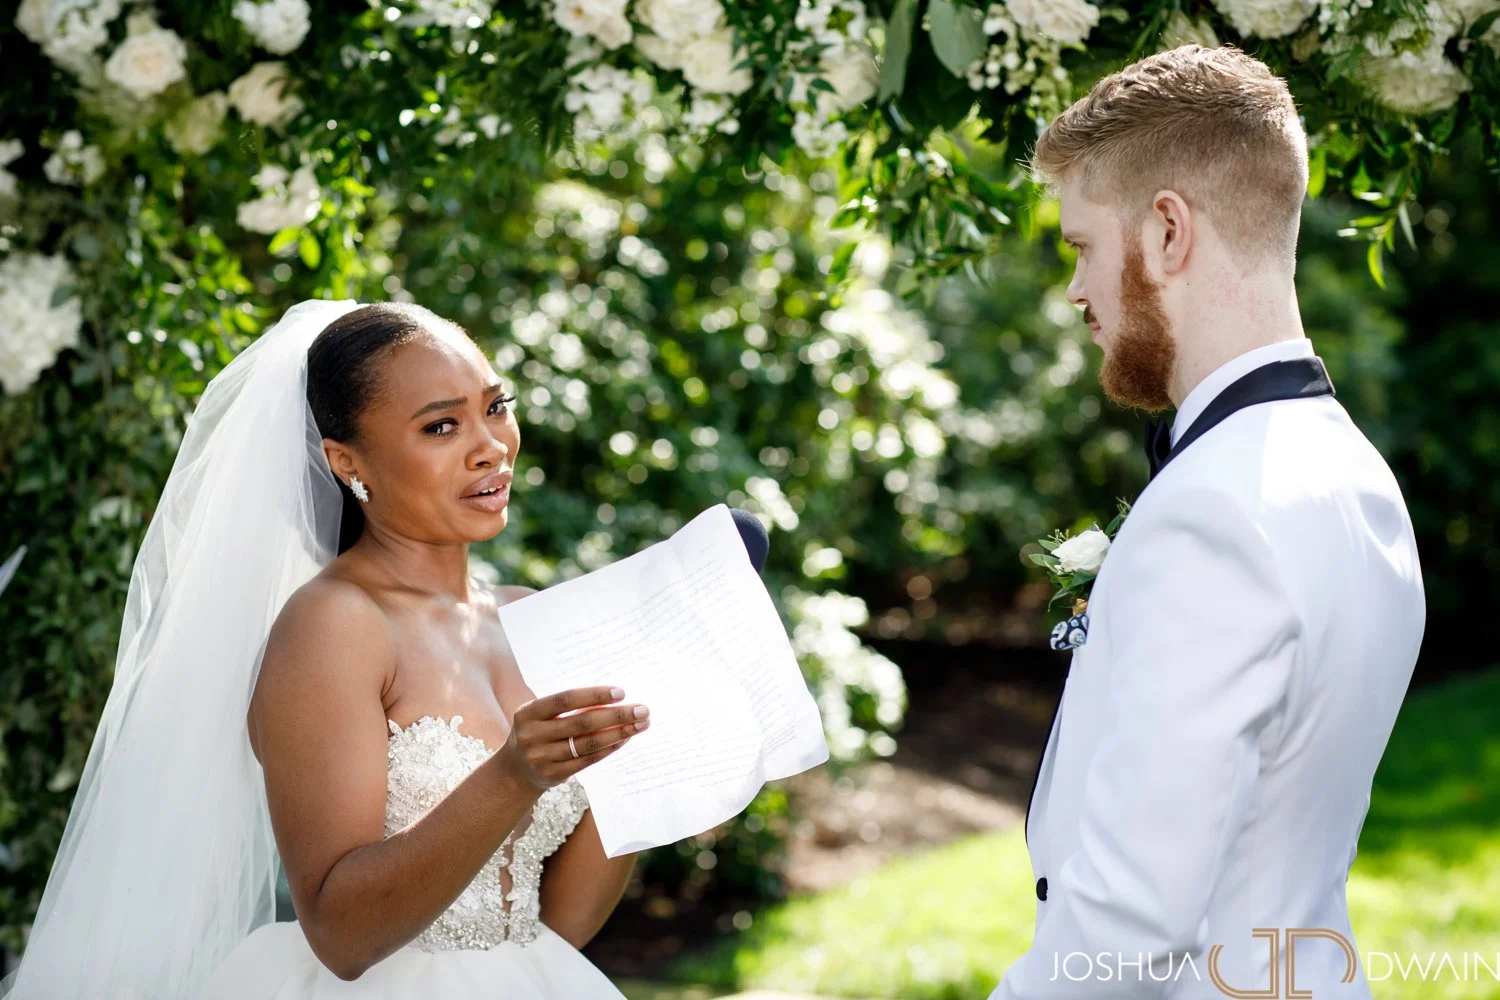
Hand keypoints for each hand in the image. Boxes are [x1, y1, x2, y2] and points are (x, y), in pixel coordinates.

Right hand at [500, 686, 648, 790]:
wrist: (514, 770)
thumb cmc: (537, 732)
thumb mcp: (541, 716)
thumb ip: (569, 708)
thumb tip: (613, 699)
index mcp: (528, 713)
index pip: (566, 699)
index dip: (594, 695)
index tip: (621, 692)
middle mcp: (533, 735)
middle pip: (582, 723)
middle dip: (616, 715)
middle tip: (642, 710)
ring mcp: (542, 757)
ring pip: (588, 743)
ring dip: (619, 733)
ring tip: (640, 724)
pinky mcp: (553, 775)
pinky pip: (587, 760)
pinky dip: (609, 748)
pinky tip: (624, 739)